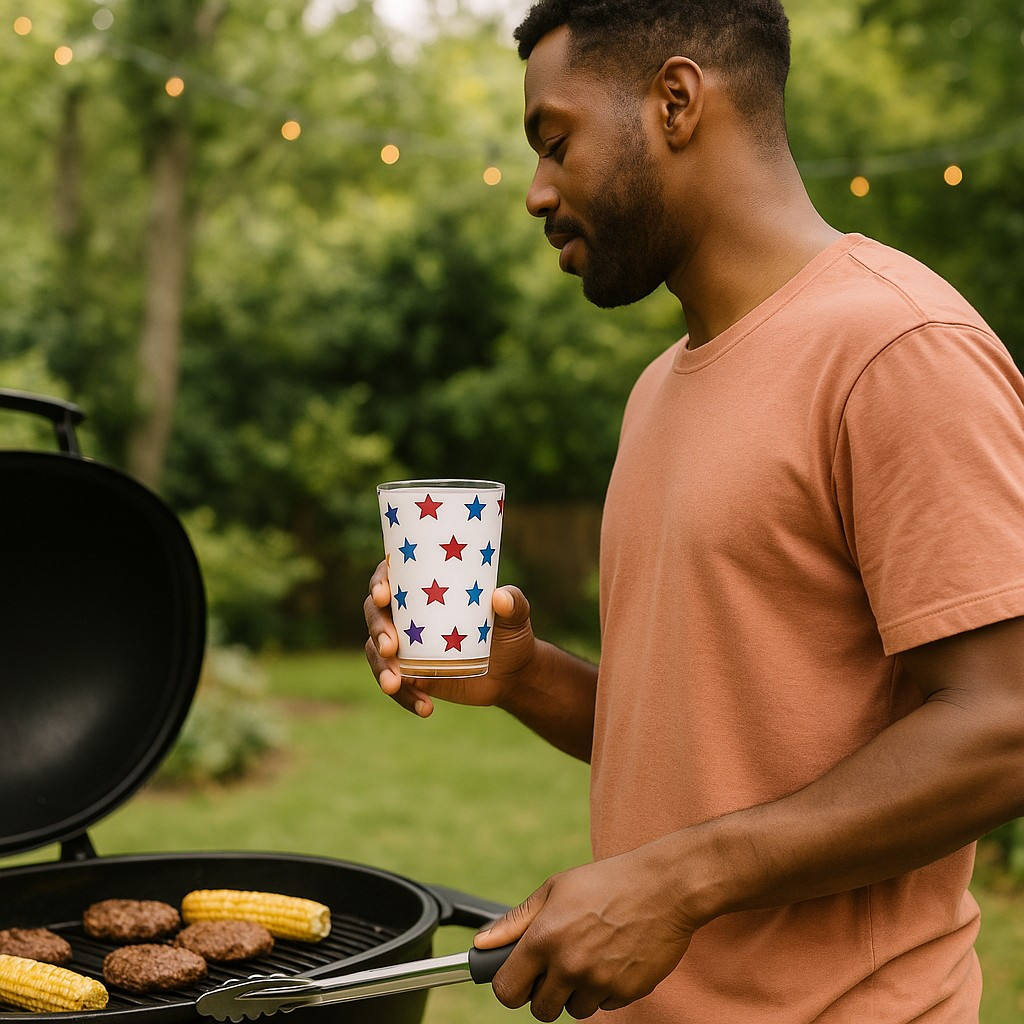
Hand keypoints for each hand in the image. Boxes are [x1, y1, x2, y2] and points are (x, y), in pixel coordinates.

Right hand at [363, 559, 536, 716]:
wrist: (512, 674)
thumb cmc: (510, 632)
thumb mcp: (516, 615)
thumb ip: (514, 602)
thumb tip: (500, 598)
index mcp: (425, 589)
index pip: (391, 575)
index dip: (380, 581)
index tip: (383, 594)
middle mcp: (408, 614)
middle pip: (375, 614)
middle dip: (377, 629)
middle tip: (391, 646)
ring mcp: (405, 646)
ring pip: (377, 652)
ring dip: (381, 668)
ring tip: (395, 684)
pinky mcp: (409, 674)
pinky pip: (395, 685)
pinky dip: (404, 697)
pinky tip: (425, 707)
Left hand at [474, 847, 697, 1020]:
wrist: (664, 887)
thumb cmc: (606, 882)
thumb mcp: (555, 889)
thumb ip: (515, 921)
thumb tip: (482, 943)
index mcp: (544, 938)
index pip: (507, 991)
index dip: (510, 986)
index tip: (519, 978)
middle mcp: (569, 965)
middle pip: (540, 1010)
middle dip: (545, 994)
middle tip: (558, 967)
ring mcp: (599, 981)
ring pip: (574, 1010)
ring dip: (577, 992)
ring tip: (591, 955)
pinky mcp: (627, 992)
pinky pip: (605, 1005)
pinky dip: (606, 989)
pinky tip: (614, 958)